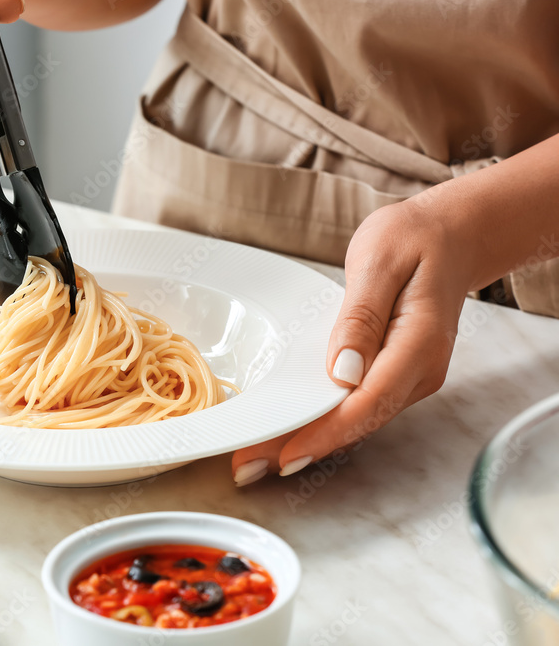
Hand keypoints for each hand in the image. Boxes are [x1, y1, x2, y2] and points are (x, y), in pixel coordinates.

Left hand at [232, 194, 473, 485]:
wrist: (453, 234)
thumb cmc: (415, 238)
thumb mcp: (380, 262)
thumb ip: (361, 316)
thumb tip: (343, 370)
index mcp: (418, 343)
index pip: (367, 401)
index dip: (323, 432)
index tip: (284, 453)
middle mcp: (418, 371)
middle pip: (358, 421)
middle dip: (304, 446)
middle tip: (247, 465)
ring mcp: (409, 377)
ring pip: (356, 420)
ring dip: (309, 439)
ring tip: (256, 456)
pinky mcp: (395, 374)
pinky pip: (357, 405)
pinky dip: (322, 420)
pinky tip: (289, 429)